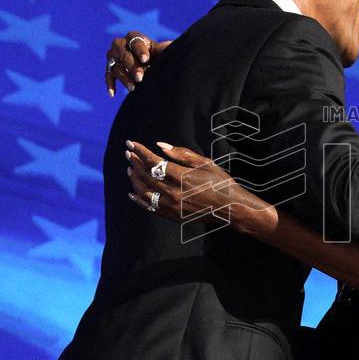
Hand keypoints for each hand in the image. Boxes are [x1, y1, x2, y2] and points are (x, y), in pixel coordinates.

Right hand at [105, 32, 171, 96]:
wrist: (153, 63)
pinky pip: (108, 76)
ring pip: (116, 67)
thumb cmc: (159, 54)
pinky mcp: (111, 68)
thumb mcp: (162, 50)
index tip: (145, 60)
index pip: (135, 41)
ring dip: (124, 78)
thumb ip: (162, 49)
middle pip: (124, 55)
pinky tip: (113, 93)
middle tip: (139, 77)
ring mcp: (113, 57)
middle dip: (132, 67)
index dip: (140, 50)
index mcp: (134, 37)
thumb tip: (164, 50)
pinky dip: (110, 84)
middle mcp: (120, 45)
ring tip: (133, 88)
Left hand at [124, 140, 275, 233]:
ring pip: (145, 192)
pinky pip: (150, 207)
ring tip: (130, 169)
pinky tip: (132, 193)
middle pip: (146, 176)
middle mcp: (174, 192)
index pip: (154, 162)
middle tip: (128, 154)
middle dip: (135, 163)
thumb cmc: (220, 182)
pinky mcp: (173, 216)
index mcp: (182, 176)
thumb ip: (182, 154)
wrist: (230, 207)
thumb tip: (160, 146)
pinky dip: (139, 200)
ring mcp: (172, 206)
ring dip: (135, 179)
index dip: (141, 152)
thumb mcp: (205, 163)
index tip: (131, 143)